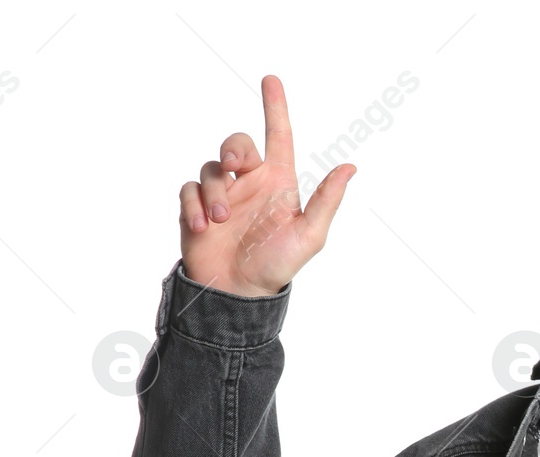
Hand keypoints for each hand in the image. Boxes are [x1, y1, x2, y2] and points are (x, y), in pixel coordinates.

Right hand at [178, 74, 354, 296]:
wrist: (239, 293)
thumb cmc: (277, 264)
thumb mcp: (309, 235)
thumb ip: (326, 200)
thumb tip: (350, 167)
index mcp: (278, 183)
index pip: (278, 136)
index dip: (275, 108)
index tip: (271, 79)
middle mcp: (250, 183)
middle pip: (236, 144)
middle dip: (233, 149)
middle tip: (235, 166)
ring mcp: (222, 195)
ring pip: (210, 169)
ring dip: (215, 192)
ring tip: (220, 221)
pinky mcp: (196, 208)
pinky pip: (189, 190)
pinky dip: (194, 205)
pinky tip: (203, 227)